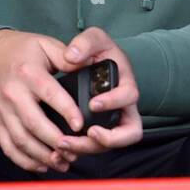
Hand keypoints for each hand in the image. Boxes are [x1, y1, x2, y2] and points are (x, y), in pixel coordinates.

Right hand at [0, 29, 84, 173]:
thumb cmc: (22, 51)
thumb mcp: (45, 45)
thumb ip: (66, 56)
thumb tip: (89, 63)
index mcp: (28, 73)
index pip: (49, 94)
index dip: (66, 110)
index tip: (80, 125)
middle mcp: (13, 94)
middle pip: (34, 123)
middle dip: (55, 141)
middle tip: (75, 151)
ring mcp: (2, 111)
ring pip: (21, 140)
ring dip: (42, 155)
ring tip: (63, 162)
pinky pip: (8, 146)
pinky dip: (24, 160)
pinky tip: (42, 166)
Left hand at [55, 26, 142, 156]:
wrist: (94, 64)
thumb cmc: (98, 52)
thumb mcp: (95, 40)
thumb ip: (86, 43)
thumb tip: (72, 56)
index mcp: (126, 85)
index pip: (129, 97)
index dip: (113, 102)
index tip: (93, 103)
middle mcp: (124, 108)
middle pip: (129, 133)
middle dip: (108, 138)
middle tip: (87, 134)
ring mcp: (113, 123)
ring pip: (108, 145)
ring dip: (87, 147)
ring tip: (64, 144)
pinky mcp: (99, 132)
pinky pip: (94, 147)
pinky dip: (79, 150)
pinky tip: (60, 147)